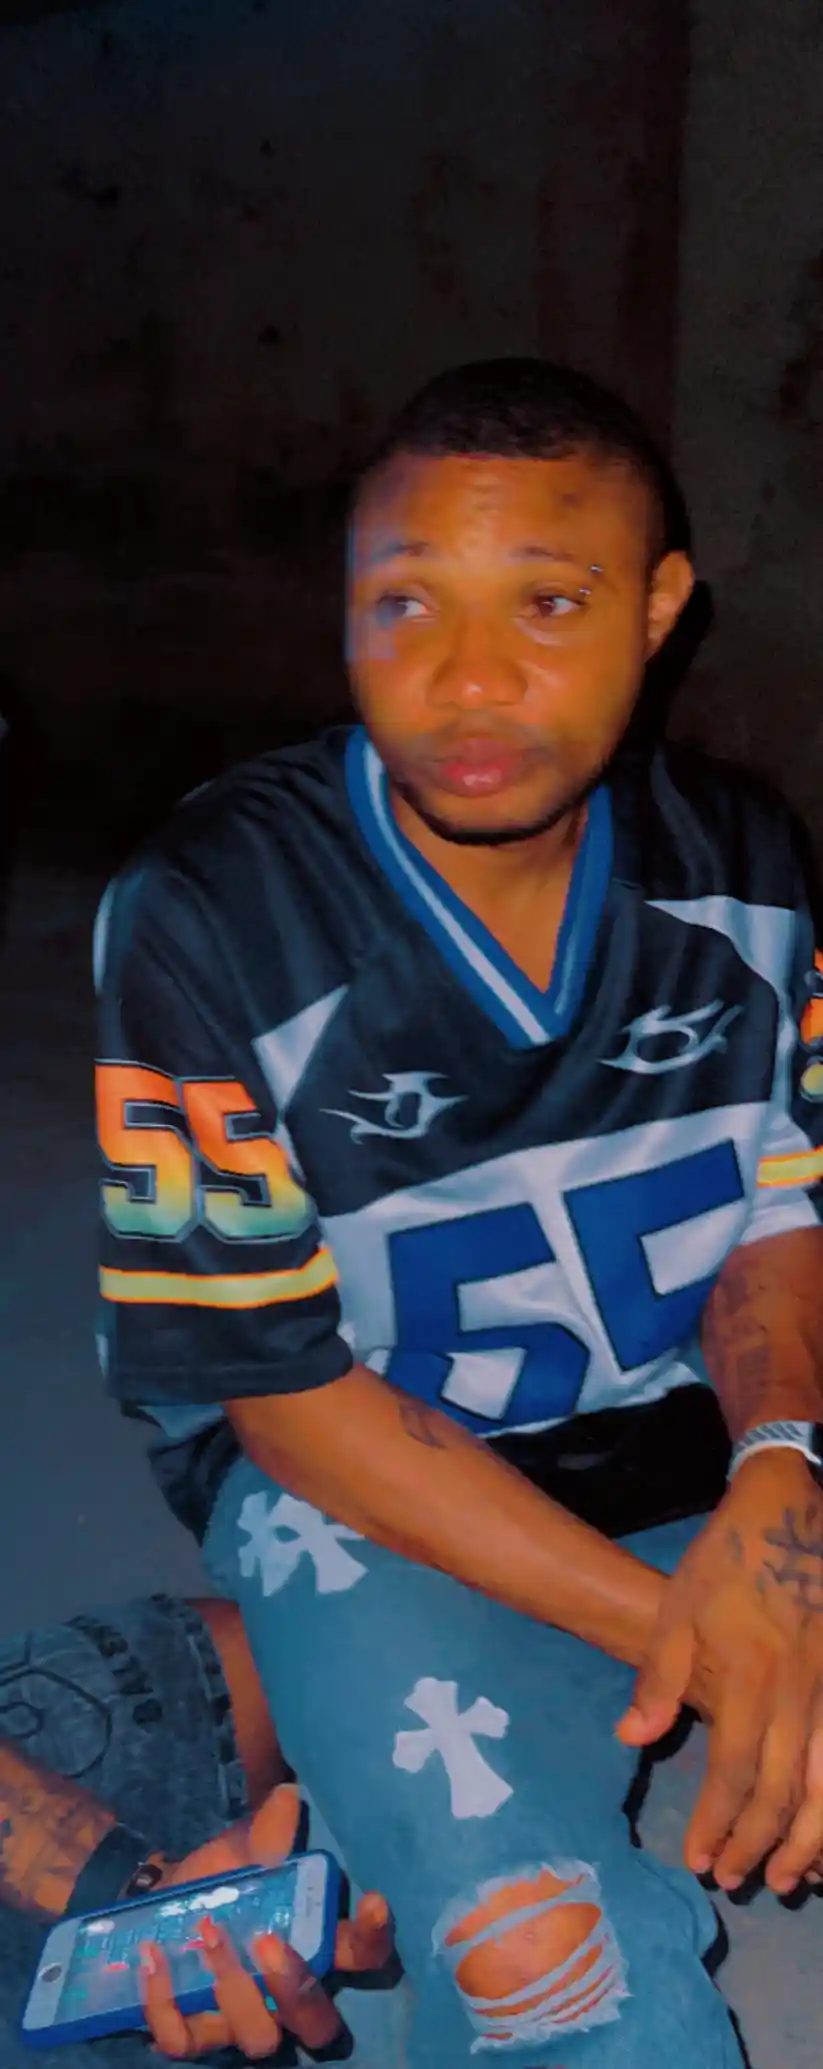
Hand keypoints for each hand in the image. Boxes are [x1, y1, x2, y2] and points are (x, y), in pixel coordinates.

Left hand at [139, 1781, 392, 2059]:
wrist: (155, 1904)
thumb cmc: (216, 1878)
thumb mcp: (240, 1851)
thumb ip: (267, 1831)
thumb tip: (287, 1795)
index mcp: (311, 1947)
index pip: (360, 1956)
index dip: (372, 1938)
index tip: (373, 1901)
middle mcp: (284, 1997)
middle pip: (318, 2026)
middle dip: (299, 1989)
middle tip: (268, 1939)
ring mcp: (239, 2023)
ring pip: (258, 2038)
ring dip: (234, 1989)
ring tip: (207, 1932)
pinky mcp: (189, 2032)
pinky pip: (183, 2039)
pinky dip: (165, 2004)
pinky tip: (152, 1957)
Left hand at [616, 1451, 822, 1894]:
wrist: (785, 1512)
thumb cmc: (724, 1562)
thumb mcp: (677, 1610)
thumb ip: (659, 1678)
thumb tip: (630, 1739)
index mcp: (751, 1676)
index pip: (734, 1770)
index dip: (717, 1822)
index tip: (699, 1860)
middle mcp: (800, 1691)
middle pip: (785, 1789)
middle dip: (759, 1843)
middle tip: (734, 1878)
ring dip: (808, 1838)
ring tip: (785, 1877)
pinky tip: (821, 1832)